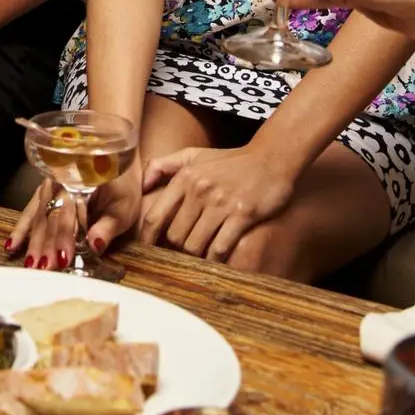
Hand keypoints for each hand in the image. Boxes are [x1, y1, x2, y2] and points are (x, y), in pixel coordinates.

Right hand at [5, 168, 143, 266]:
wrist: (115, 161)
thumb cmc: (122, 187)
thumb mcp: (124, 208)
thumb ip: (108, 227)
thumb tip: (95, 246)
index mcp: (81, 183)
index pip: (70, 211)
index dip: (64, 235)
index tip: (62, 258)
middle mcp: (61, 183)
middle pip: (50, 216)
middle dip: (46, 244)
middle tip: (43, 268)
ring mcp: (50, 188)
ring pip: (38, 216)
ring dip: (33, 241)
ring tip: (29, 264)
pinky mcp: (44, 194)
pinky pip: (29, 212)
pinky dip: (20, 229)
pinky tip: (11, 246)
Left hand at [135, 143, 296, 261]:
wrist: (272, 158)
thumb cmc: (231, 161)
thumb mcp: (195, 155)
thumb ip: (164, 165)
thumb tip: (142, 184)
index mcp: (184, 178)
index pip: (155, 216)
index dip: (147, 238)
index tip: (147, 251)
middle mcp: (199, 190)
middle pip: (174, 236)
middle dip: (177, 248)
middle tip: (184, 252)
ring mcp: (221, 203)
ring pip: (195, 245)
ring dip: (196, 256)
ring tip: (201, 256)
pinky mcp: (242, 214)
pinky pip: (219, 248)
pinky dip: (215, 259)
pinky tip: (218, 259)